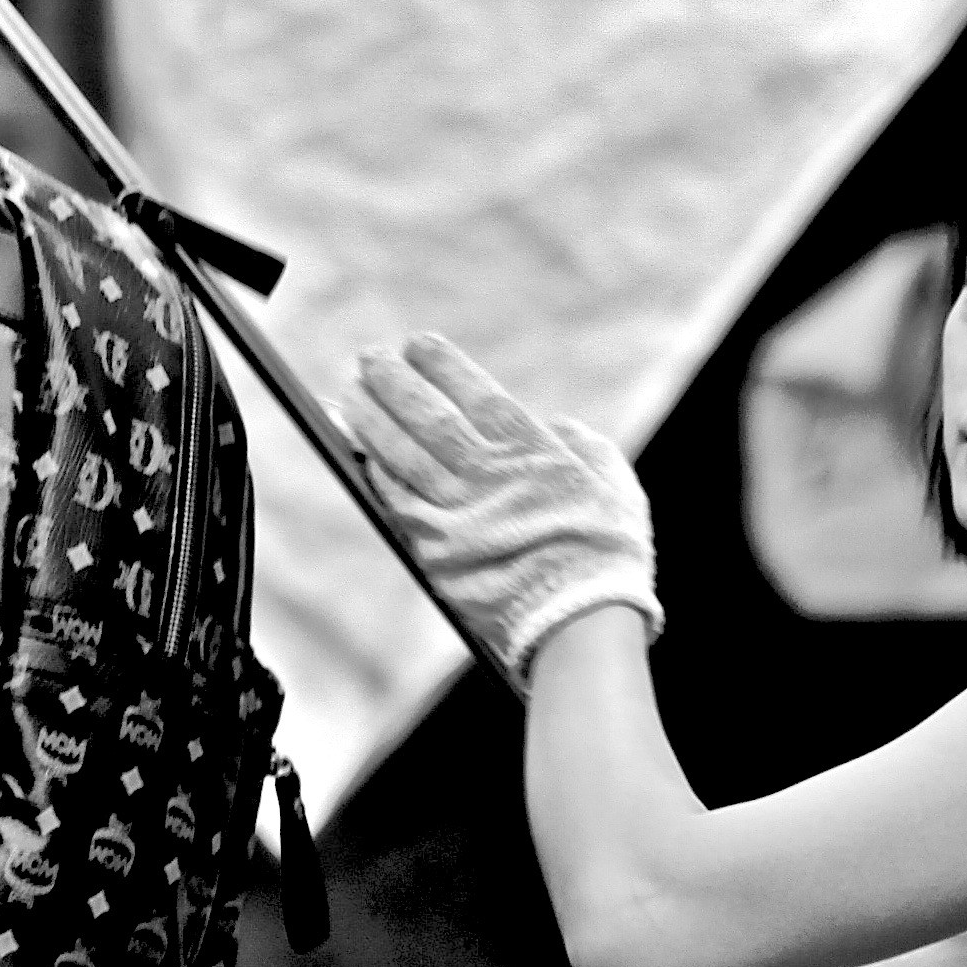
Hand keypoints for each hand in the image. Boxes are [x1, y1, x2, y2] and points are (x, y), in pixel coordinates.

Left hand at [343, 333, 660, 681]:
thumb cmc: (608, 555)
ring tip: (350, 395)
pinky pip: (397, 503)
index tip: (417, 343)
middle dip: (394, 382)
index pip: (474, 392)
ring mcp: (456, 512)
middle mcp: (487, 473)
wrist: (581, 623)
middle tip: (370, 358)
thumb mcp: (616, 484)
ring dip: (371, 421)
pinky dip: (378, 475)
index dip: (441, 364)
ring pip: (401, 454)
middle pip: (427, 415)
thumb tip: (556, 426)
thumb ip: (584, 445)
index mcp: (532, 451)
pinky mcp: (437, 551)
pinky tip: (362, 456)